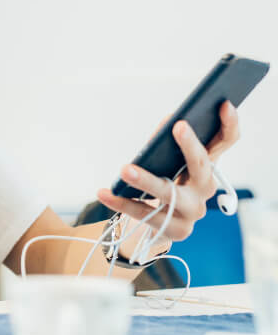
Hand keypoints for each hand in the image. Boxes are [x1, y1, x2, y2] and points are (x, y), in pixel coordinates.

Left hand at [96, 100, 239, 241]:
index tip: (224, 104)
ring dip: (146, 181)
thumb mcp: (165, 158)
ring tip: (125, 169)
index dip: (229, 124)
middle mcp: (205, 188)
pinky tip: (104, 193)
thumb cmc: (163, 179)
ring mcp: (193, 211)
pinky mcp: (177, 230)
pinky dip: (122, 202)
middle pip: (202, 167)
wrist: (159, 221)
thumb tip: (166, 123)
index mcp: (206, 165)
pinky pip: (146, 214)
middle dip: (190, 146)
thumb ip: (166, 141)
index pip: (226, 142)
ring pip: (170, 195)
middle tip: (178, 126)